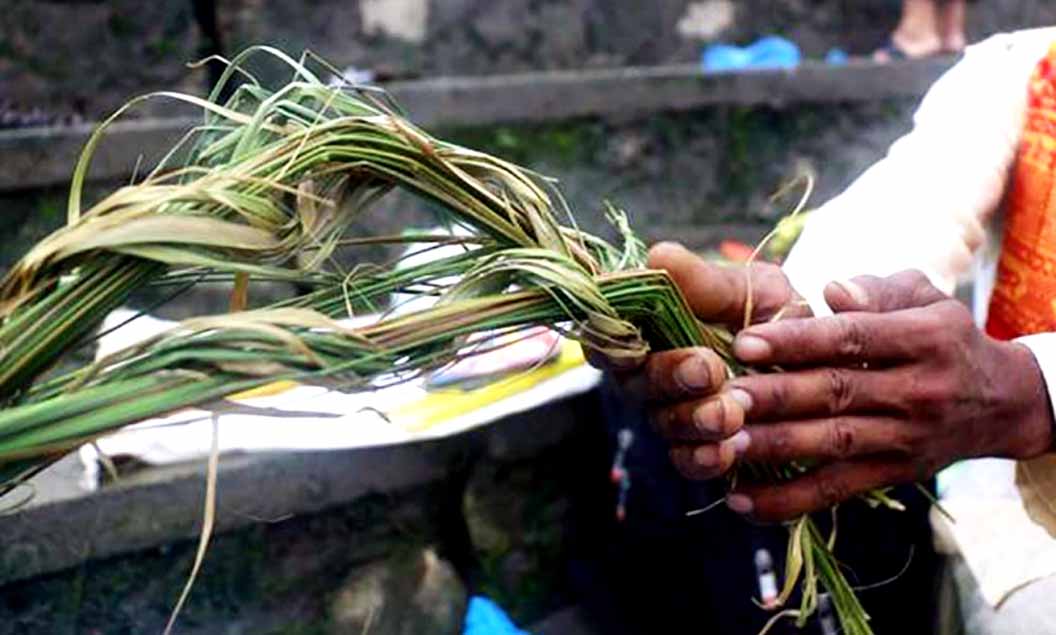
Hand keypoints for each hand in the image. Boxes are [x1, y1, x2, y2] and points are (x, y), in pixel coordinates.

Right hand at [586, 242, 809, 478]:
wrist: (827, 362)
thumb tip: (657, 256)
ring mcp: (674, 415)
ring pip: (663, 422)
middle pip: (635, 381)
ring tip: (731, 413)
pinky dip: (704, 457)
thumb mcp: (749, 288)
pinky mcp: (701, 450)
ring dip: (693, 418)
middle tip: (708, 369)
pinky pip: (688, 461)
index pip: (605, 335)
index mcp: (649, 328)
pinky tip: (726, 451)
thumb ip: (703, 282)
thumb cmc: (774, 315)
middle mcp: (651, 375)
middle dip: (669, 376)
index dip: (610, 338)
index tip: (635, 335)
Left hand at [722, 271, 1054, 521]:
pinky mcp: (892, 473)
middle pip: (835, 394)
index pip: (852, 339)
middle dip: (774, 397)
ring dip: (774, 448)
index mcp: (923, 339)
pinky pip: (836, 489)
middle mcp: (916, 391)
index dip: (797, 341)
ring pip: (831, 443)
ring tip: (722, 446)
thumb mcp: (926, 298)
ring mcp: (904, 437)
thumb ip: (878, 290)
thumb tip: (832, 291)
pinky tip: (742, 500)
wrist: (1001, 402)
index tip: (746, 343)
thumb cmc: (943, 337)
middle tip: (721, 398)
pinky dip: (789, 500)